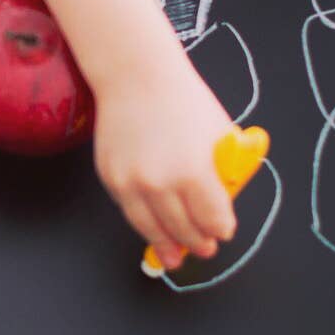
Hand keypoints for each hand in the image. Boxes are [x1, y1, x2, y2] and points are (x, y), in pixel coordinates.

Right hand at [92, 46, 237, 269]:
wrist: (137, 77)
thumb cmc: (183, 101)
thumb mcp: (220, 136)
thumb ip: (222, 173)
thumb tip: (220, 204)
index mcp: (195, 175)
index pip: (214, 221)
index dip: (222, 229)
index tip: (223, 230)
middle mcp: (161, 184)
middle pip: (184, 231)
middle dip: (198, 242)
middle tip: (205, 248)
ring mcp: (132, 184)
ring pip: (152, 229)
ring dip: (166, 246)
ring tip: (174, 257)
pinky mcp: (111, 178)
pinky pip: (129, 211)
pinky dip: (142, 222)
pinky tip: (152, 228)